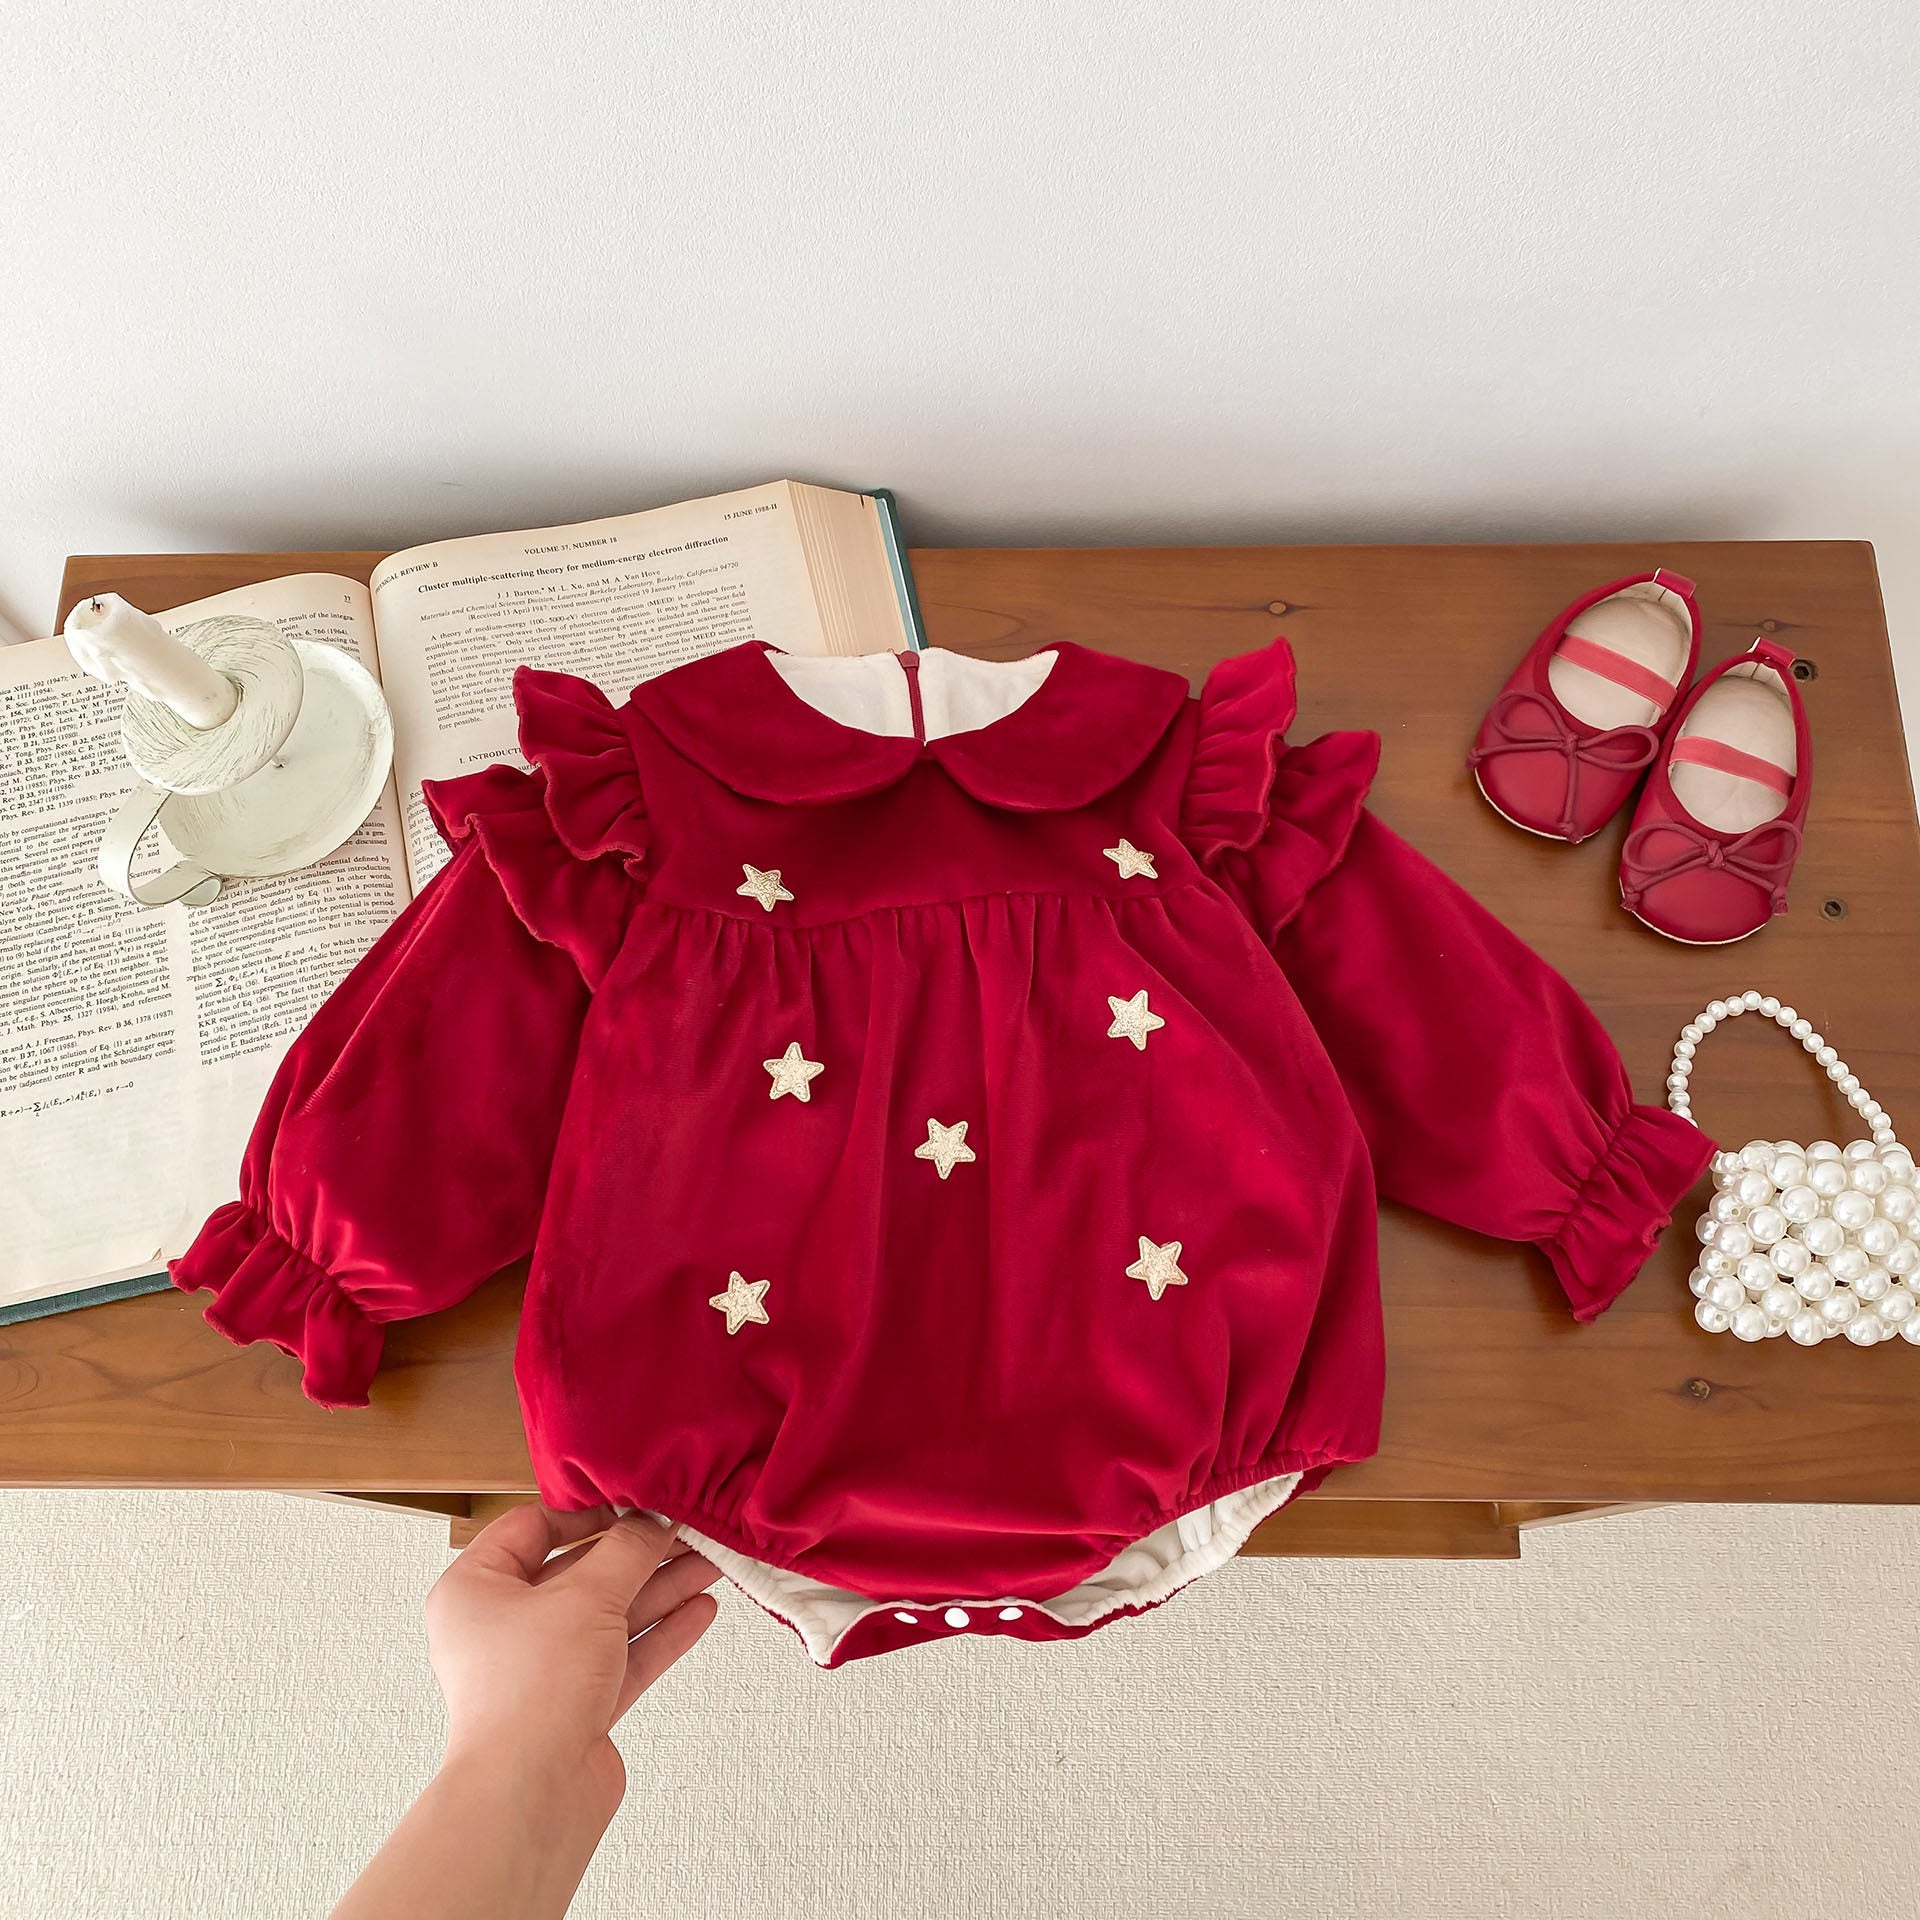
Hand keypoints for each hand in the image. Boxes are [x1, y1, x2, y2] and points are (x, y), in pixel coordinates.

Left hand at [424, 1505, 719, 1818]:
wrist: (530, 1798)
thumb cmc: (529, 1695)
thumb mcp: (586, 1596)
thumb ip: (627, 1550)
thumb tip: (653, 1519)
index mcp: (476, 1590)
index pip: (533, 1528)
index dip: (588, 1511)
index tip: (636, 1499)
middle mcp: (503, 1628)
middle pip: (581, 1572)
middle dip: (639, 1553)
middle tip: (686, 1530)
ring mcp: (541, 1669)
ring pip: (609, 1615)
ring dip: (660, 1588)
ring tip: (710, 1562)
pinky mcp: (575, 1706)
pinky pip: (623, 1656)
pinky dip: (660, 1633)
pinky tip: (699, 1610)